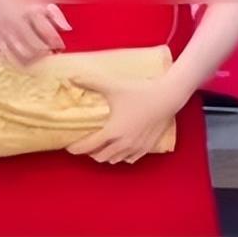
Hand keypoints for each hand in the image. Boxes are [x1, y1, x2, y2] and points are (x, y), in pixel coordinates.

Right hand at [0, 0, 70, 66]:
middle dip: (47, 51)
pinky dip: (19, 60)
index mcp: (30, 9)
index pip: (47, 32)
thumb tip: (67, 28)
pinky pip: (8, 55)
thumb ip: (55, 12)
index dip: (56, 41)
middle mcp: (17, 22)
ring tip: (41, 54)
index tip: (61, 45)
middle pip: (36, 45)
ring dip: (35, 57)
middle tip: (52, 51)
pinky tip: (27, 58)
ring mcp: (6, 31)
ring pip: (23, 53)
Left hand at [66, 74, 181, 164]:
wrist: (168, 96)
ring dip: (105, 156)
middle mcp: (122, 144)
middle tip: (86, 144)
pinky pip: (130, 159)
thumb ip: (92, 82)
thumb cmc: (140, 91)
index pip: (88, 146)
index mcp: (112, 132)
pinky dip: (121, 157)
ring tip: (102, 146)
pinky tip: (121, 149)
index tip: (69, 147)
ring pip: (114, 160)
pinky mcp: (147, 147)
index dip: (75, 148)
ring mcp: (136, 148)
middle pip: (99, 157)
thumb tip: (72, 77)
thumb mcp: (114, 86)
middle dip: (89, 153)